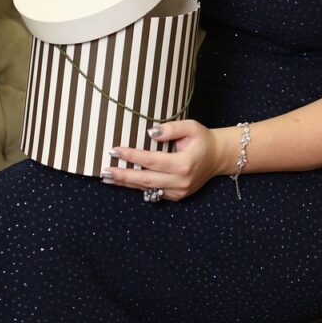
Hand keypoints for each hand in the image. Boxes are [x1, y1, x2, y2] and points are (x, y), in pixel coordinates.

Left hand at [100, 120, 223, 201]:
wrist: (218, 157)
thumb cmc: (202, 139)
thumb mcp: (190, 126)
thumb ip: (171, 128)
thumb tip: (148, 133)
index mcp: (184, 163)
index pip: (151, 160)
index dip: (132, 156)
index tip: (115, 150)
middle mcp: (180, 181)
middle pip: (145, 179)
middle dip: (123, 175)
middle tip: (104, 171)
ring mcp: (178, 191)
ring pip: (147, 188)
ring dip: (126, 184)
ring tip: (107, 178)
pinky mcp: (176, 196)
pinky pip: (153, 192)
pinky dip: (138, 187)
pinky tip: (124, 182)